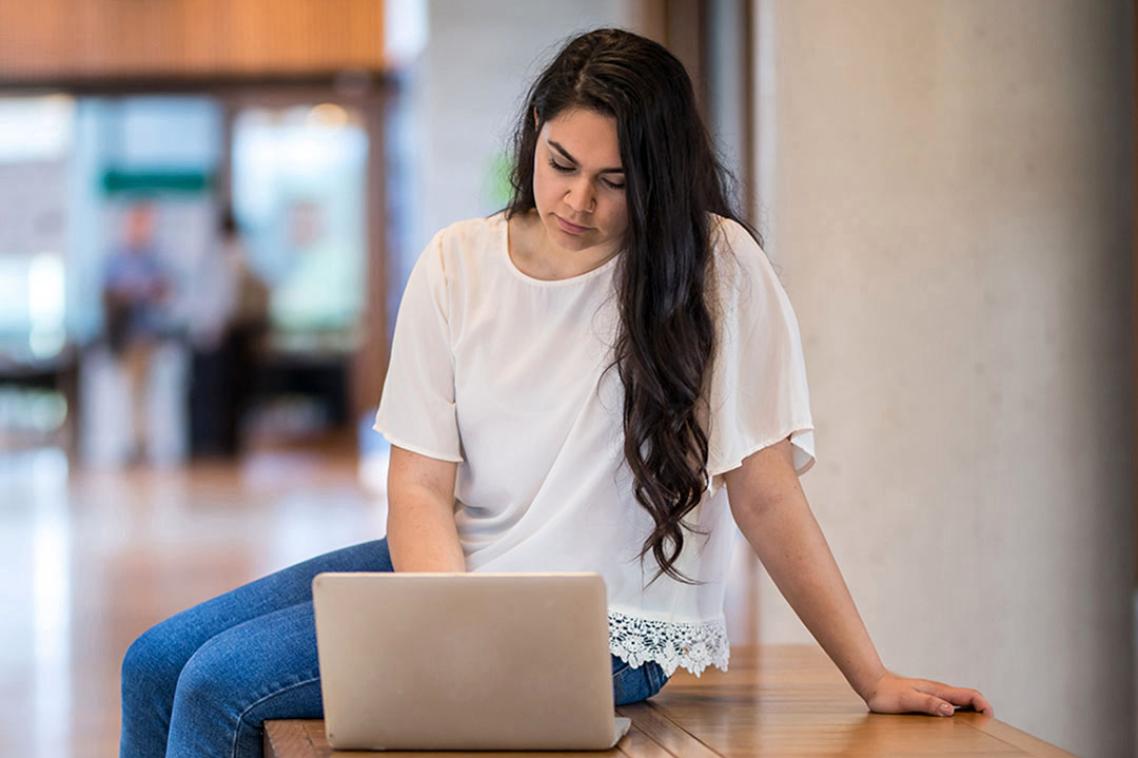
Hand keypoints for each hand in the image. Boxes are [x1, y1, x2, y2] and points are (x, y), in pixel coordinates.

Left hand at [862, 671, 993, 717]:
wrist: (873, 685)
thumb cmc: (887, 694)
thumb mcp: (908, 700)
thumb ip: (928, 703)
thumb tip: (950, 710)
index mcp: (939, 691)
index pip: (970, 695)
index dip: (984, 705)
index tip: (990, 717)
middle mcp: (940, 692)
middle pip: (969, 699)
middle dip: (983, 710)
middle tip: (989, 727)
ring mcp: (934, 696)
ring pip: (960, 703)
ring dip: (972, 713)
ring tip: (977, 729)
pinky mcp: (928, 700)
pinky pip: (949, 707)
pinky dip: (959, 714)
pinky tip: (954, 725)